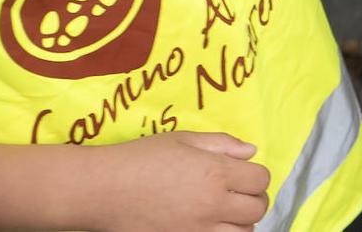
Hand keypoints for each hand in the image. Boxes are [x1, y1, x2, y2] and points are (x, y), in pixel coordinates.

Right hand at [97, 132, 269, 231]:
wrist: (100, 190)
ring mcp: (197, 231)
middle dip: (253, 199)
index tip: (243, 174)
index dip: (255, 176)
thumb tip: (251, 153)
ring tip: (224, 213)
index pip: (260, 180)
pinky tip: (209, 226)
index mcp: (216, 172)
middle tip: (238, 194)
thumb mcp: (182, 139)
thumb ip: (222, 144)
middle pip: (257, 209)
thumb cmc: (140, 159)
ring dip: (240, 222)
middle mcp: (212, 204)